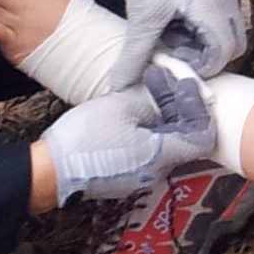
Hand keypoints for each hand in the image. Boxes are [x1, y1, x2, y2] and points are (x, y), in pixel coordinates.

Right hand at [42, 69, 214, 202]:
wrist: (50, 171)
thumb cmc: (86, 138)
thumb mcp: (123, 107)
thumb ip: (153, 102)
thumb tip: (164, 101)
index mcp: (162, 156)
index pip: (203, 136)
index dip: (200, 108)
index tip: (187, 85)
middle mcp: (157, 172)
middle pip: (183, 136)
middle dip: (177, 103)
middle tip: (163, 76)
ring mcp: (141, 177)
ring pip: (164, 141)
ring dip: (161, 112)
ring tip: (145, 84)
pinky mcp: (125, 176)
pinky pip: (147, 150)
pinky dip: (147, 127)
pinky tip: (132, 107)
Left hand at [110, 0, 245, 84]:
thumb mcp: (141, 16)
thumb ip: (135, 55)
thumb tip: (121, 87)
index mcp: (214, 6)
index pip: (223, 55)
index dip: (199, 65)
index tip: (173, 57)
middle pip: (231, 43)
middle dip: (205, 53)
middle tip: (175, 46)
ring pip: (227, 26)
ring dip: (204, 35)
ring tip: (172, 27)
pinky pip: (222, 7)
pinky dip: (204, 18)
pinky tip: (176, 10)